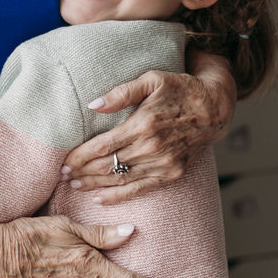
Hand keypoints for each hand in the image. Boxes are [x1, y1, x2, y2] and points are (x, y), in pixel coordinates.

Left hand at [61, 57, 235, 201]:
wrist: (214, 108)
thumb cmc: (180, 88)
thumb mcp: (151, 80)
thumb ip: (121, 92)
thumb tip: (93, 105)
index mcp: (143, 124)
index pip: (103, 146)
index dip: (80, 156)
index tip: (64, 161)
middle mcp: (152, 148)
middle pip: (109, 165)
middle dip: (83, 172)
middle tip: (63, 175)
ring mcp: (164, 164)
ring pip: (121, 180)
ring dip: (95, 185)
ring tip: (75, 186)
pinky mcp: (172, 174)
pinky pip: (141, 190)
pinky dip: (119, 197)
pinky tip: (100, 198)